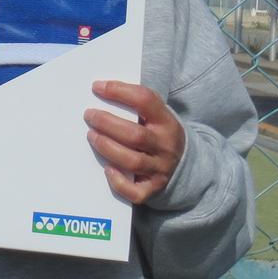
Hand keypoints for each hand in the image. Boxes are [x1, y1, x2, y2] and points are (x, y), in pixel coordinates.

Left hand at [85, 80, 185, 205]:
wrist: (188, 165)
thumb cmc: (160, 135)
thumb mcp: (159, 117)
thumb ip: (139, 106)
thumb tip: (101, 92)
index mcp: (167, 122)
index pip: (145, 101)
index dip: (120, 91)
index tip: (97, 87)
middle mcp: (166, 145)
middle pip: (135, 135)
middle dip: (107, 124)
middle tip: (89, 116)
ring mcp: (161, 168)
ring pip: (132, 161)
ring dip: (107, 148)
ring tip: (92, 136)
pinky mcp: (154, 188)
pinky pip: (135, 191)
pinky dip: (119, 182)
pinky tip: (107, 170)